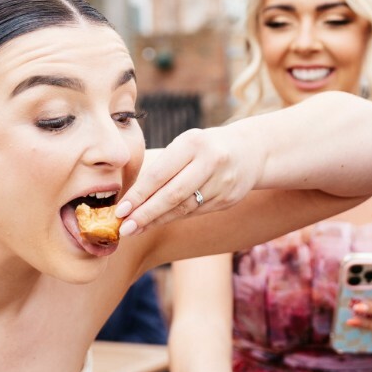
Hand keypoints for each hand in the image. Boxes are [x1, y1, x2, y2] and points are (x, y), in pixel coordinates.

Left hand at [115, 126, 261, 235]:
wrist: (250, 151)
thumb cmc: (205, 147)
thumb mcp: (186, 144)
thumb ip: (164, 166)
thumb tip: (132, 197)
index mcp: (193, 143)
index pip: (160, 173)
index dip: (139, 194)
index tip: (121, 210)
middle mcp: (210, 162)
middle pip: (172, 195)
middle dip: (145, 214)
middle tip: (124, 228)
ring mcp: (222, 183)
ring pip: (183, 208)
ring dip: (156, 220)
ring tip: (135, 228)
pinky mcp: (228, 199)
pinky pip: (194, 212)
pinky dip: (173, 218)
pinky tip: (156, 223)